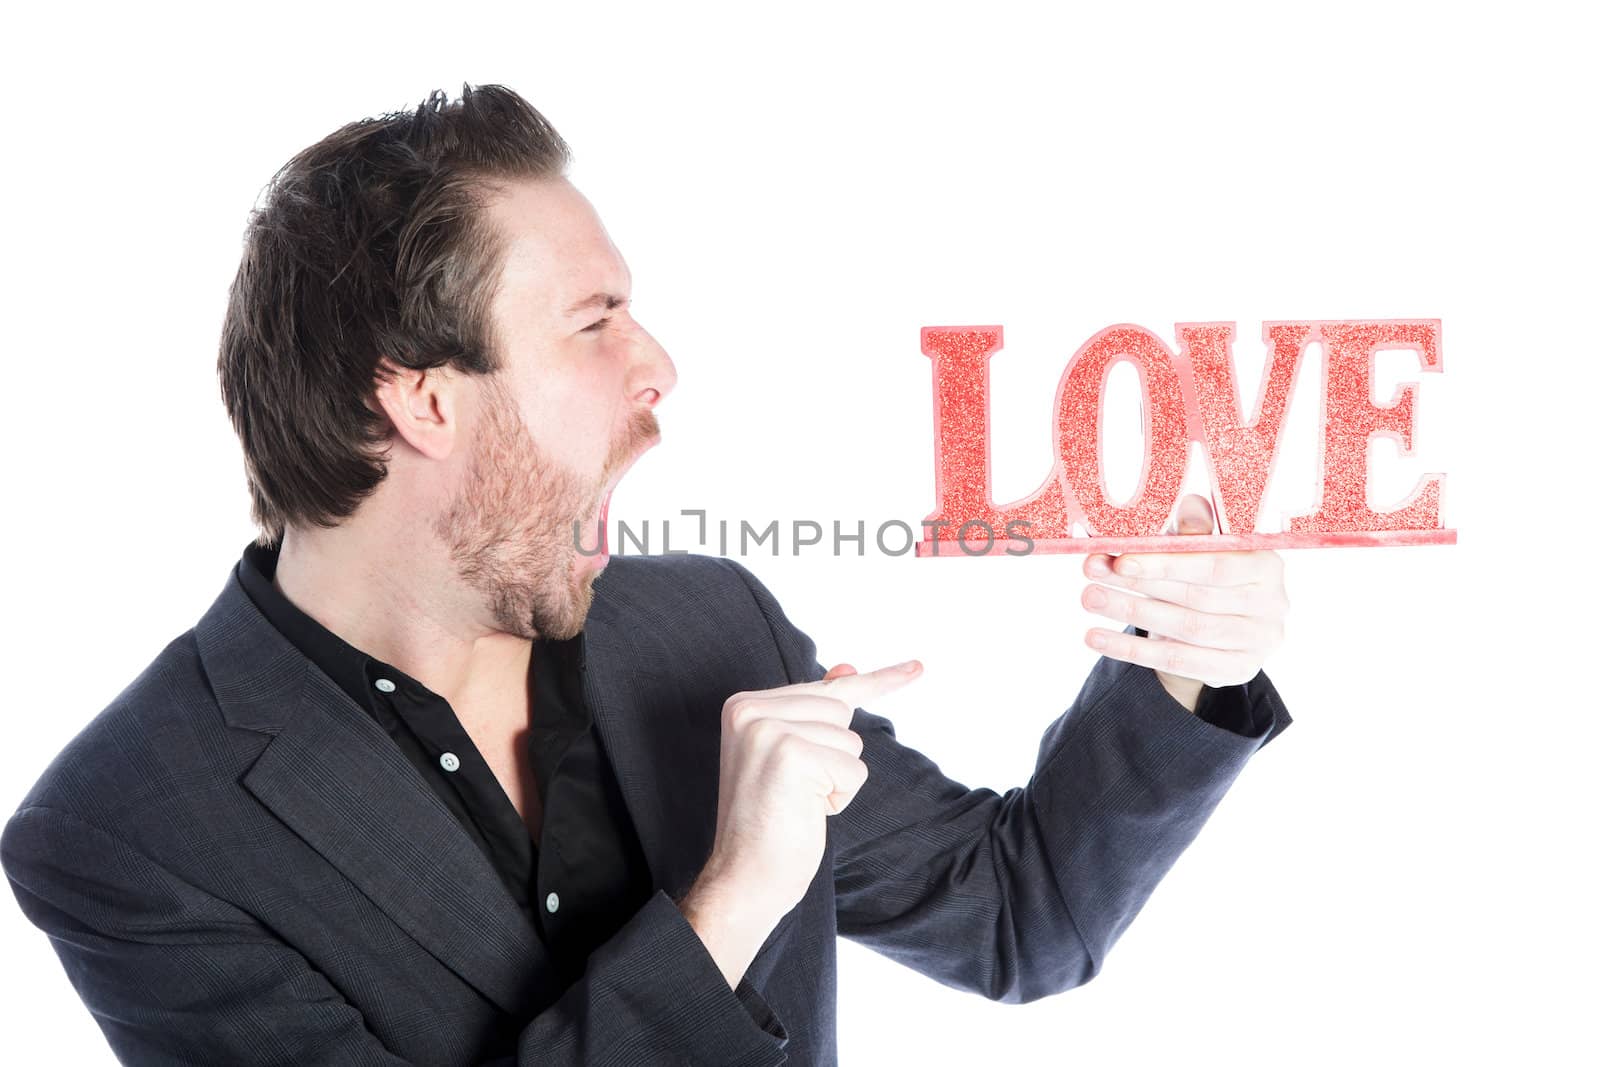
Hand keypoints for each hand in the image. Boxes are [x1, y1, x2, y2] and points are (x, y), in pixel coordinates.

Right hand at [697, 657, 923, 925]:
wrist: (745, 878)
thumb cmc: (770, 821)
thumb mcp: (792, 757)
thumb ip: (816, 712)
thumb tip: (848, 668)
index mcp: (744, 705)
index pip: (824, 688)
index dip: (876, 682)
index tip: (919, 668)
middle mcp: (750, 709)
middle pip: (840, 710)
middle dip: (834, 755)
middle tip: (795, 790)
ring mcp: (768, 729)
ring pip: (850, 741)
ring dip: (836, 779)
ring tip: (797, 802)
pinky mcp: (791, 755)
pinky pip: (853, 769)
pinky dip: (839, 797)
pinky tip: (805, 812)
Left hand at [1080, 493, 1287, 692]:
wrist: (1222, 631)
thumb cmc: (1209, 575)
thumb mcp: (1205, 546)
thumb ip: (1197, 530)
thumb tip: (1189, 504)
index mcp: (1267, 565)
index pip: (1214, 566)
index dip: (1167, 563)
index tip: (1121, 559)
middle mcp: (1272, 605)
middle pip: (1195, 597)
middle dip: (1139, 584)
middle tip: (1092, 573)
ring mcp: (1257, 642)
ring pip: (1184, 629)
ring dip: (1131, 612)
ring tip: (1090, 598)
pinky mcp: (1237, 670)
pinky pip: (1176, 661)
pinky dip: (1132, 650)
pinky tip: (1096, 638)